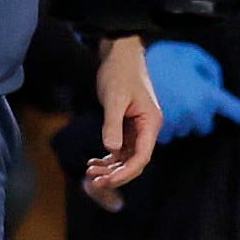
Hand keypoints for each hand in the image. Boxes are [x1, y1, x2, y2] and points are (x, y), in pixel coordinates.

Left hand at [80, 35, 161, 209]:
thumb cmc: (119, 74)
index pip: (142, 157)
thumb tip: (112, 150)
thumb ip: (112, 124)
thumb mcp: (114, 99)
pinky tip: (94, 163)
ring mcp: (138, 129)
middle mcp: (147, 129)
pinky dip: (108, 158)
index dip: (125, 172)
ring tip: (89, 173)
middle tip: (93, 182)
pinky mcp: (127, 126)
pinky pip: (120, 149)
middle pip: (135, 161)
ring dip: (110, 168)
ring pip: (126, 157)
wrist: (120, 57)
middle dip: (116, 174)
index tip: (107, 181)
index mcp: (150, 123)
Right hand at [144, 38, 239, 145]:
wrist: (127, 61)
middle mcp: (194, 111)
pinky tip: (158, 111)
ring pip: (184, 130)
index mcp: (206, 94)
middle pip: (204, 125)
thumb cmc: (160, 56)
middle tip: (184, 100)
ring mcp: (176, 121)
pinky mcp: (158, 127)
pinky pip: (167, 134)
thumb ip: (209, 70)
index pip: (234, 110)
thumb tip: (214, 85)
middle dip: (197, 116)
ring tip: (168, 103)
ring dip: (180, 121)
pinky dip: (164, 126)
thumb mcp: (191, 54)